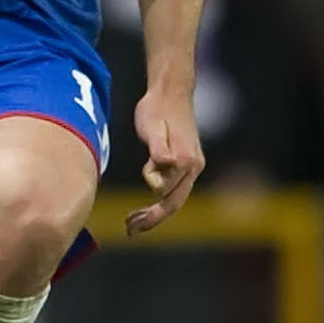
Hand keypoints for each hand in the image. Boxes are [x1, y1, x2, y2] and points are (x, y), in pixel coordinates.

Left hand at [126, 89, 203, 235]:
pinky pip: (174, 188)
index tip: (130, 221)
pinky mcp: (186, 162)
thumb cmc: (157, 108)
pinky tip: (144, 207)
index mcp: (185, 161)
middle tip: (129, 230)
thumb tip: (164, 164)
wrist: (170, 91)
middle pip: (174, 203)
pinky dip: (159, 200)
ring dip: (155, 213)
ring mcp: (192, 165)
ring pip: (175, 198)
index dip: (150, 212)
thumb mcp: (152, 127)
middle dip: (152, 219)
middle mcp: (193, 166)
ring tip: (132, 223)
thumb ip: (158, 147)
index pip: (168, 196)